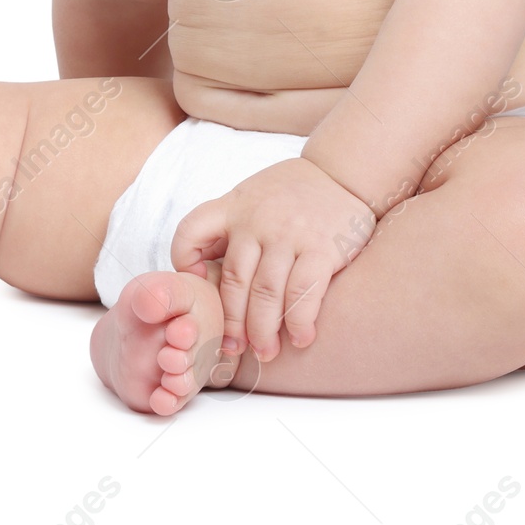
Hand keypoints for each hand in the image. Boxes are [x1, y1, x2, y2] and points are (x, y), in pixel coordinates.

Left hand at [171, 156, 374, 361]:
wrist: (342, 172)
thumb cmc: (290, 193)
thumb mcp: (250, 196)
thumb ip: (229, 226)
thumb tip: (205, 271)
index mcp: (233, 206)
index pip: (190, 230)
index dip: (183, 260)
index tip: (196, 286)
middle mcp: (257, 220)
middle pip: (234, 280)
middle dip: (232, 322)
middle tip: (235, 348)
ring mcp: (289, 234)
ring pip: (266, 293)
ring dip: (264, 331)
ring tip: (266, 352)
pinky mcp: (322, 248)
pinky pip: (303, 294)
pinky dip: (299, 322)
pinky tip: (301, 338)